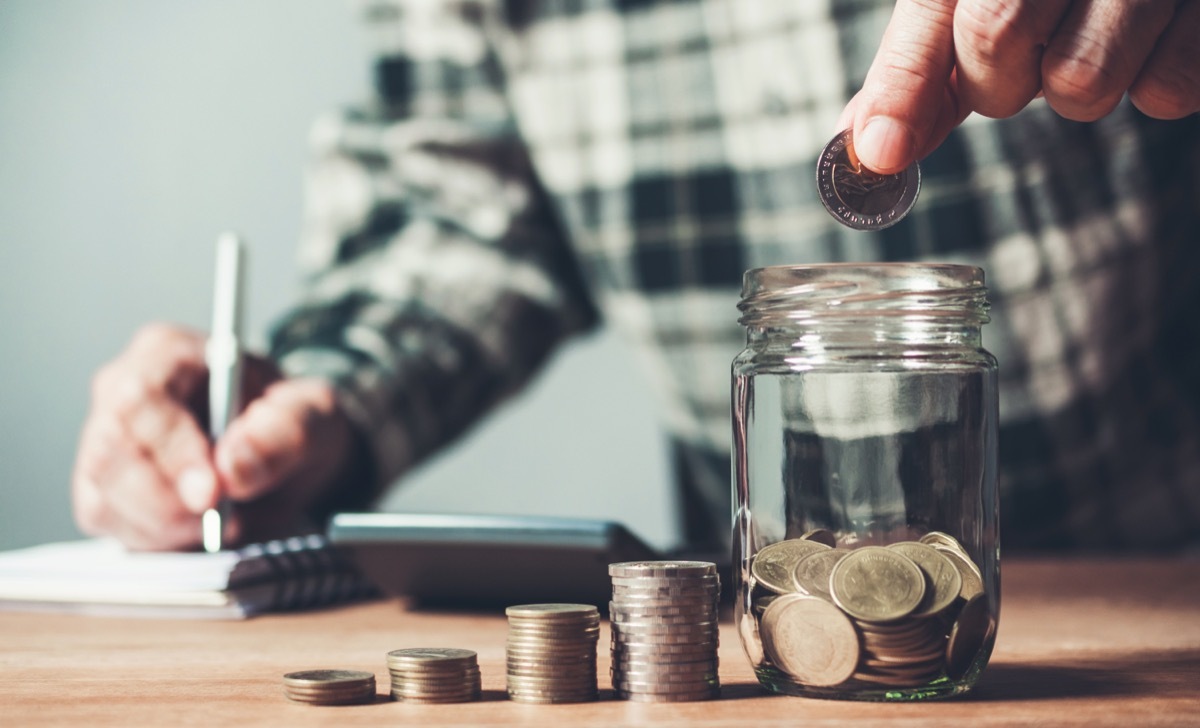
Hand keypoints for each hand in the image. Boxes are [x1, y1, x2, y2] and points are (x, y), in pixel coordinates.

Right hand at [72, 324, 354, 549]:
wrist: (290, 453)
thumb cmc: (294, 421)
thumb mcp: (315, 415)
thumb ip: (285, 431)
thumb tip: (233, 466)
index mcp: (168, 352)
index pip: (141, 398)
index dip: (172, 450)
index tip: (211, 493)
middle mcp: (122, 391)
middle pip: (111, 453)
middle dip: (168, 502)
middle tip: (225, 521)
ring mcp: (104, 441)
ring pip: (104, 496)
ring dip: (166, 526)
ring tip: (223, 522)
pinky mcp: (102, 487)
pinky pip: (108, 523)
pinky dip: (155, 539)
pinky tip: (196, 529)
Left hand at [839, 0, 1199, 173]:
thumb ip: (922, 69)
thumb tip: (872, 149)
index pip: (934, 18)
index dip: (903, 90)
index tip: (880, 156)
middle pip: (998, 45)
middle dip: (999, 82)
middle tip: (1030, 50)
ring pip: (1081, 82)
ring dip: (1076, 86)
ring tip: (1092, 34)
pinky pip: (1166, 90)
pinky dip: (1152, 83)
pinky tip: (1149, 37)